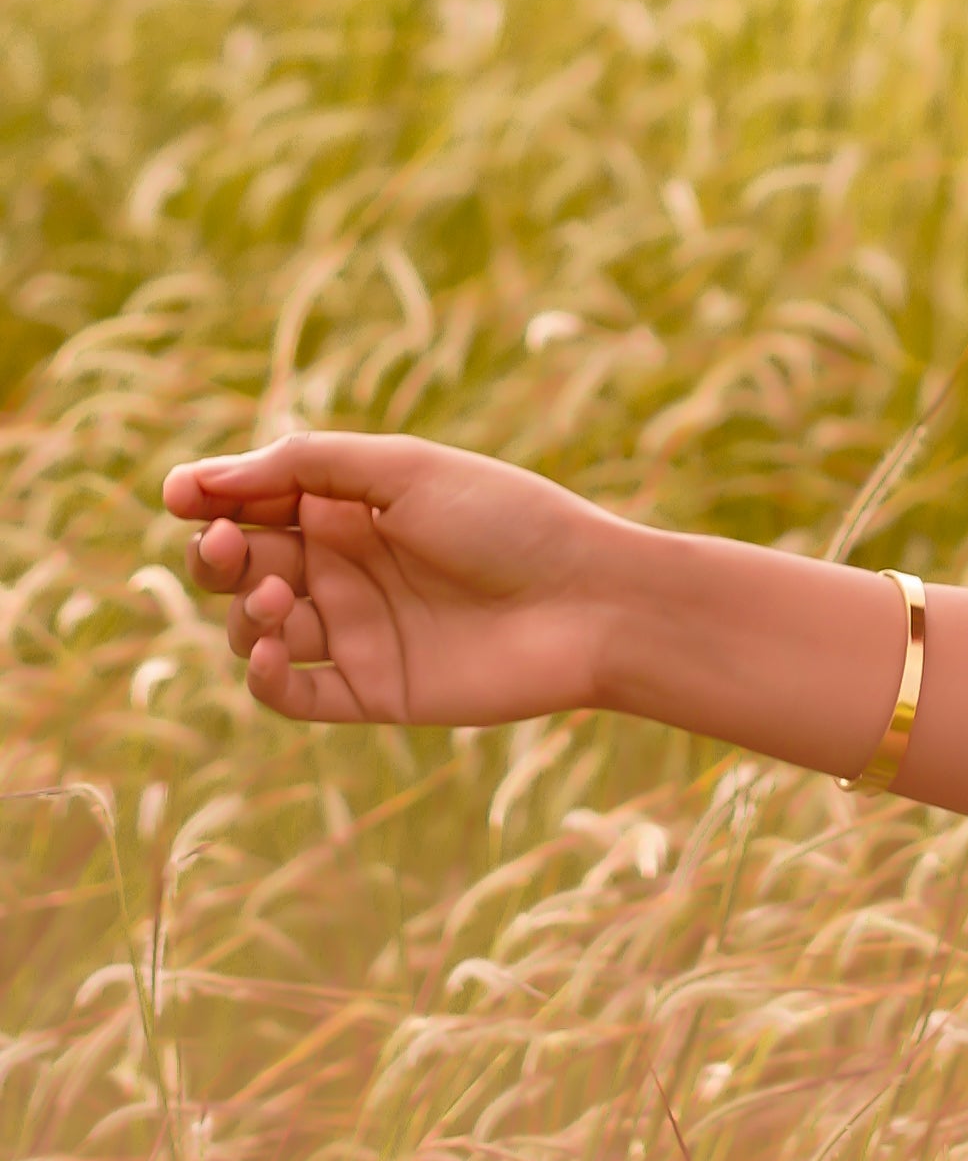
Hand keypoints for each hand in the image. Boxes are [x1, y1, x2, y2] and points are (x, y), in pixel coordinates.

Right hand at [160, 431, 634, 732]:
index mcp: (352, 507)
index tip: (182, 493)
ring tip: (277, 598)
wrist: (593, 601)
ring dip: (243, 612)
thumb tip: (206, 477)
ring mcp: (358, 632)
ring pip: (255, 630)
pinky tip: (269, 649)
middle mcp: (347, 568)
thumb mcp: (407, 470)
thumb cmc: (511, 521)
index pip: (254, 503)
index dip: (209, 497)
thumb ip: (307, 465)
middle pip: (241, 566)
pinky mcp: (374, 691)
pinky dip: (264, 677)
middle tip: (225, 543)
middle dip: (215, 554)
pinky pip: (292, 695)